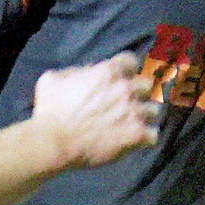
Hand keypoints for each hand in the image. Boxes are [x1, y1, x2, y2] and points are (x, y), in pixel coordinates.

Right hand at [31, 52, 160, 167]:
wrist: (54, 142)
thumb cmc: (50, 111)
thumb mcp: (53, 79)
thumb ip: (76, 71)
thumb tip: (89, 71)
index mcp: (108, 72)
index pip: (131, 62)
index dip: (127, 71)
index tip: (123, 80)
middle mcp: (125, 89)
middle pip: (147, 85)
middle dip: (138, 93)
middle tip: (129, 103)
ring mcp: (134, 112)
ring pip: (154, 110)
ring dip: (145, 116)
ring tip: (134, 123)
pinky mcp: (137, 134)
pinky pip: (153, 135)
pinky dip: (146, 138)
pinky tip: (137, 140)